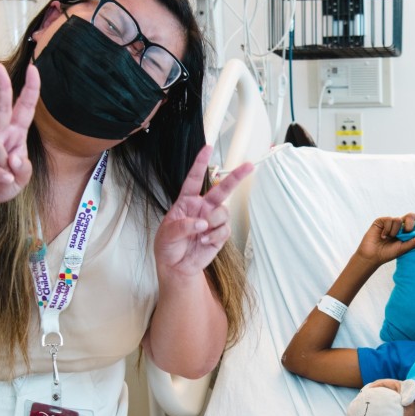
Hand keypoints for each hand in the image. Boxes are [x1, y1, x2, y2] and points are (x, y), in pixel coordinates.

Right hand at [0, 62, 37, 210]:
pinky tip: (1, 179)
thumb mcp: (21, 179)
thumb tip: (14, 156)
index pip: (24, 108)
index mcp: (14, 133)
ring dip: (3, 164)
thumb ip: (24, 169)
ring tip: (3, 176)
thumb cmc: (1, 182)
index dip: (30, 90)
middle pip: (1, 106)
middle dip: (1, 86)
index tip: (33, 69)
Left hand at [153, 145, 253, 278]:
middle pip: (221, 188)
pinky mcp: (220, 234)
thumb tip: (201, 223)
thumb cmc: (168, 247)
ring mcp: (212, 220)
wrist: (177, 267)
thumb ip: (182, 226)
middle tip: (248, 165)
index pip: (194, 179)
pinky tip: (204, 242)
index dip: (200, 164)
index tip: (208, 149)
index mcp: (187, 202)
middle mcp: (202, 207)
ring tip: (201, 234)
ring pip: (223, 212)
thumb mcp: (166, 235)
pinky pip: (224, 230)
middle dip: (235, 177)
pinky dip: (214, 236)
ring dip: (214, 222)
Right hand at [355, 213, 414, 265]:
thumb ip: (414, 242)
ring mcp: (389, 222)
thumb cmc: (388, 253)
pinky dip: (387, 229)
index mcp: (406, 230)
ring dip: (395, 231)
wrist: (372, 256)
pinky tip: (382, 236)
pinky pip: (388, 220)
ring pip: (398, 219)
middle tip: (406, 232)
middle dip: (410, 223)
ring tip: (389, 238)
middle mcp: (399, 225)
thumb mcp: (403, 248)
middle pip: (409, 215)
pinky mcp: (381, 221)